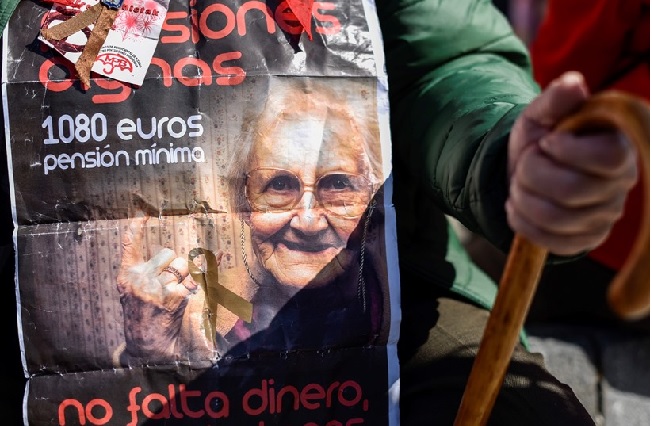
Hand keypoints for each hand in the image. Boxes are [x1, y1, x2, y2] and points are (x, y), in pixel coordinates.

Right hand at [116, 214, 198, 361]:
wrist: (147, 346)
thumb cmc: (142, 316)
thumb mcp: (131, 292)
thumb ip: (140, 269)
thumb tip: (154, 243)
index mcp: (127, 277)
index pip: (130, 247)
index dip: (136, 229)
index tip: (142, 215)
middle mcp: (140, 280)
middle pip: (169, 254)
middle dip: (175, 266)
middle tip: (168, 286)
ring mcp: (157, 287)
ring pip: (183, 266)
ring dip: (185, 277)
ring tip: (175, 295)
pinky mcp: (174, 296)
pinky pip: (196, 277)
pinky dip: (204, 275)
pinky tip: (201, 279)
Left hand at [507, 72, 638, 255]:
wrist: (526, 169)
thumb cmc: (542, 137)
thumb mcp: (542, 113)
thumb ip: (556, 99)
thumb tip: (574, 84)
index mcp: (618, 146)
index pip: (607, 158)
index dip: (568, 151)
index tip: (547, 141)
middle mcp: (621, 183)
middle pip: (572, 190)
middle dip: (533, 175)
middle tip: (526, 164)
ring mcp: (606, 215)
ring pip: (557, 218)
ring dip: (524, 199)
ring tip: (520, 184)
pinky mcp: (587, 239)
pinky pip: (553, 242)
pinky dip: (524, 223)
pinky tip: (518, 206)